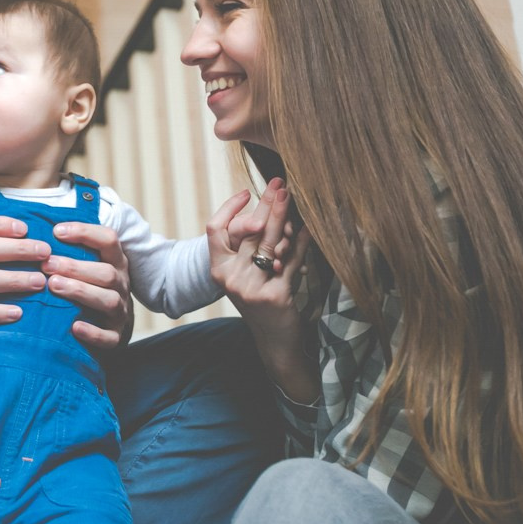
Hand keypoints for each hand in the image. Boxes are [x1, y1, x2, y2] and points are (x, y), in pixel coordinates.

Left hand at [47, 222, 131, 348]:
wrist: (110, 328)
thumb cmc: (90, 288)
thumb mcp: (88, 266)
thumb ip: (72, 250)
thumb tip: (36, 229)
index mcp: (115, 262)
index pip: (108, 240)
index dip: (85, 232)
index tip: (56, 231)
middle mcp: (121, 284)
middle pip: (107, 272)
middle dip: (75, 267)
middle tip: (46, 264)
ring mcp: (120, 311)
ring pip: (108, 300)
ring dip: (80, 291)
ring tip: (54, 285)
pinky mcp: (115, 337)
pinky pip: (108, 337)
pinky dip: (92, 332)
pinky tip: (73, 326)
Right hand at [207, 179, 317, 401]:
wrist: (275, 340)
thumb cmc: (262, 300)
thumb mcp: (249, 273)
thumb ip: (253, 245)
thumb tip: (268, 205)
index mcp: (218, 270)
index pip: (214, 230)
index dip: (229, 208)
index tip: (246, 192)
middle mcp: (229, 279)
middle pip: (248, 232)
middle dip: (265, 204)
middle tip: (279, 183)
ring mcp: (250, 288)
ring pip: (269, 243)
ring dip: (282, 217)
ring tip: (291, 197)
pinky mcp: (274, 295)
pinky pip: (290, 261)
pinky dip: (301, 242)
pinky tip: (308, 228)